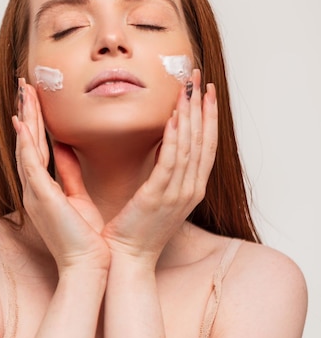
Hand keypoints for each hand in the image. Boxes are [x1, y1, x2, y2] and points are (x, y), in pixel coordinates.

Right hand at [12, 80, 109, 273]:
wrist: (88, 266)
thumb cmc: (85, 237)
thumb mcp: (77, 197)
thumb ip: (69, 172)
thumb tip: (65, 148)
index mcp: (44, 188)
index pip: (37, 147)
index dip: (35, 121)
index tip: (35, 98)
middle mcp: (35, 188)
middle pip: (28, 143)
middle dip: (26, 113)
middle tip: (24, 86)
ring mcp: (36, 193)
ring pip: (26, 148)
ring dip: (24, 120)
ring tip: (23, 94)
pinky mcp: (43, 198)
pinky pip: (32, 165)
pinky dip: (26, 144)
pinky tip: (22, 124)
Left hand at [102, 70, 217, 264]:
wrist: (128, 259)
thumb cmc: (137, 230)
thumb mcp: (156, 196)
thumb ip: (161, 170)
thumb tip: (159, 143)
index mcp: (191, 189)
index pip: (206, 146)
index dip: (208, 118)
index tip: (207, 93)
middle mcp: (190, 190)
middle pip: (204, 141)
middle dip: (203, 107)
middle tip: (199, 78)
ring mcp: (178, 194)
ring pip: (190, 146)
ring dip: (191, 114)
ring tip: (188, 88)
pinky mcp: (159, 196)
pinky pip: (170, 161)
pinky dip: (174, 138)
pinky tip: (174, 117)